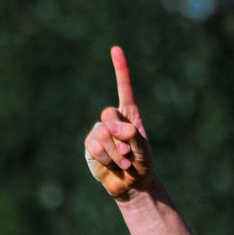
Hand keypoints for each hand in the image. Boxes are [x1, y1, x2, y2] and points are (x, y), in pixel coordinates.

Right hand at [83, 46, 153, 199]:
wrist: (133, 185)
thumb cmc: (142, 164)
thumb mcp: (143, 150)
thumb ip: (132, 136)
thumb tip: (115, 128)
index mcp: (129, 116)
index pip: (124, 89)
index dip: (120, 69)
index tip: (116, 49)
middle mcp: (113, 120)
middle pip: (108, 114)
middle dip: (118, 133)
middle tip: (128, 149)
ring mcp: (99, 132)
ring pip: (101, 133)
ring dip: (115, 151)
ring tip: (124, 162)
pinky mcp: (90, 146)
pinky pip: (94, 147)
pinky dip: (106, 158)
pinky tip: (114, 165)